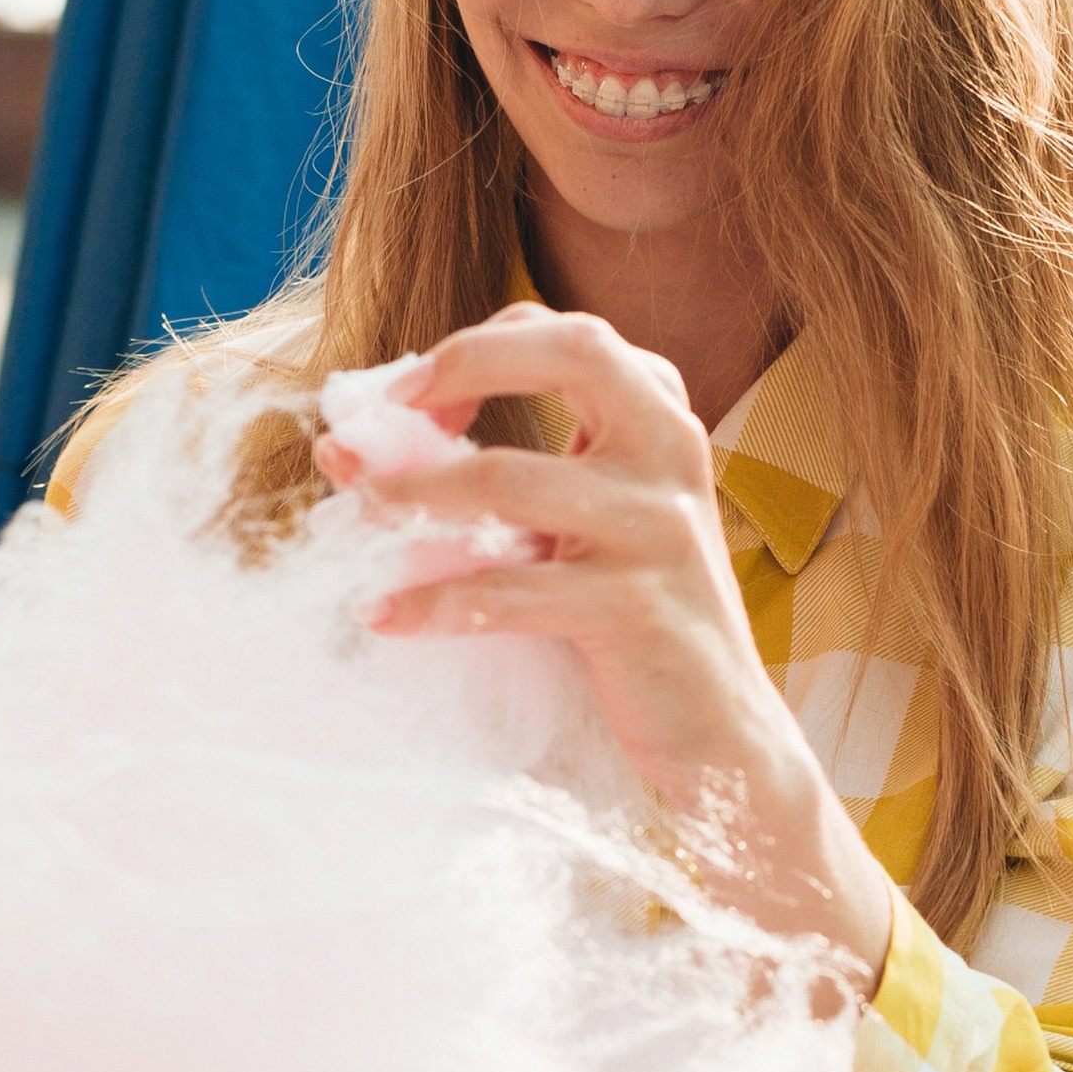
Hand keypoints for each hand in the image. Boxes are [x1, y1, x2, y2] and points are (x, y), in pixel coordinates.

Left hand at [316, 306, 895, 991]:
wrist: (723, 736)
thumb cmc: (635, 625)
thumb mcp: (589, 530)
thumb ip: (509, 478)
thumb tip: (350, 446)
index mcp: (664, 423)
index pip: (569, 335)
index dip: (479, 348)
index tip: (411, 394)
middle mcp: (672, 456)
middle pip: (572, 353)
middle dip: (463, 363)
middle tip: (387, 414)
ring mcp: (659, 529)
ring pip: (510, 477)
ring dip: (414, 492)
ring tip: (357, 514)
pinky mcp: (634, 607)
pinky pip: (507, 590)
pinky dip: (433, 602)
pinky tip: (386, 614)